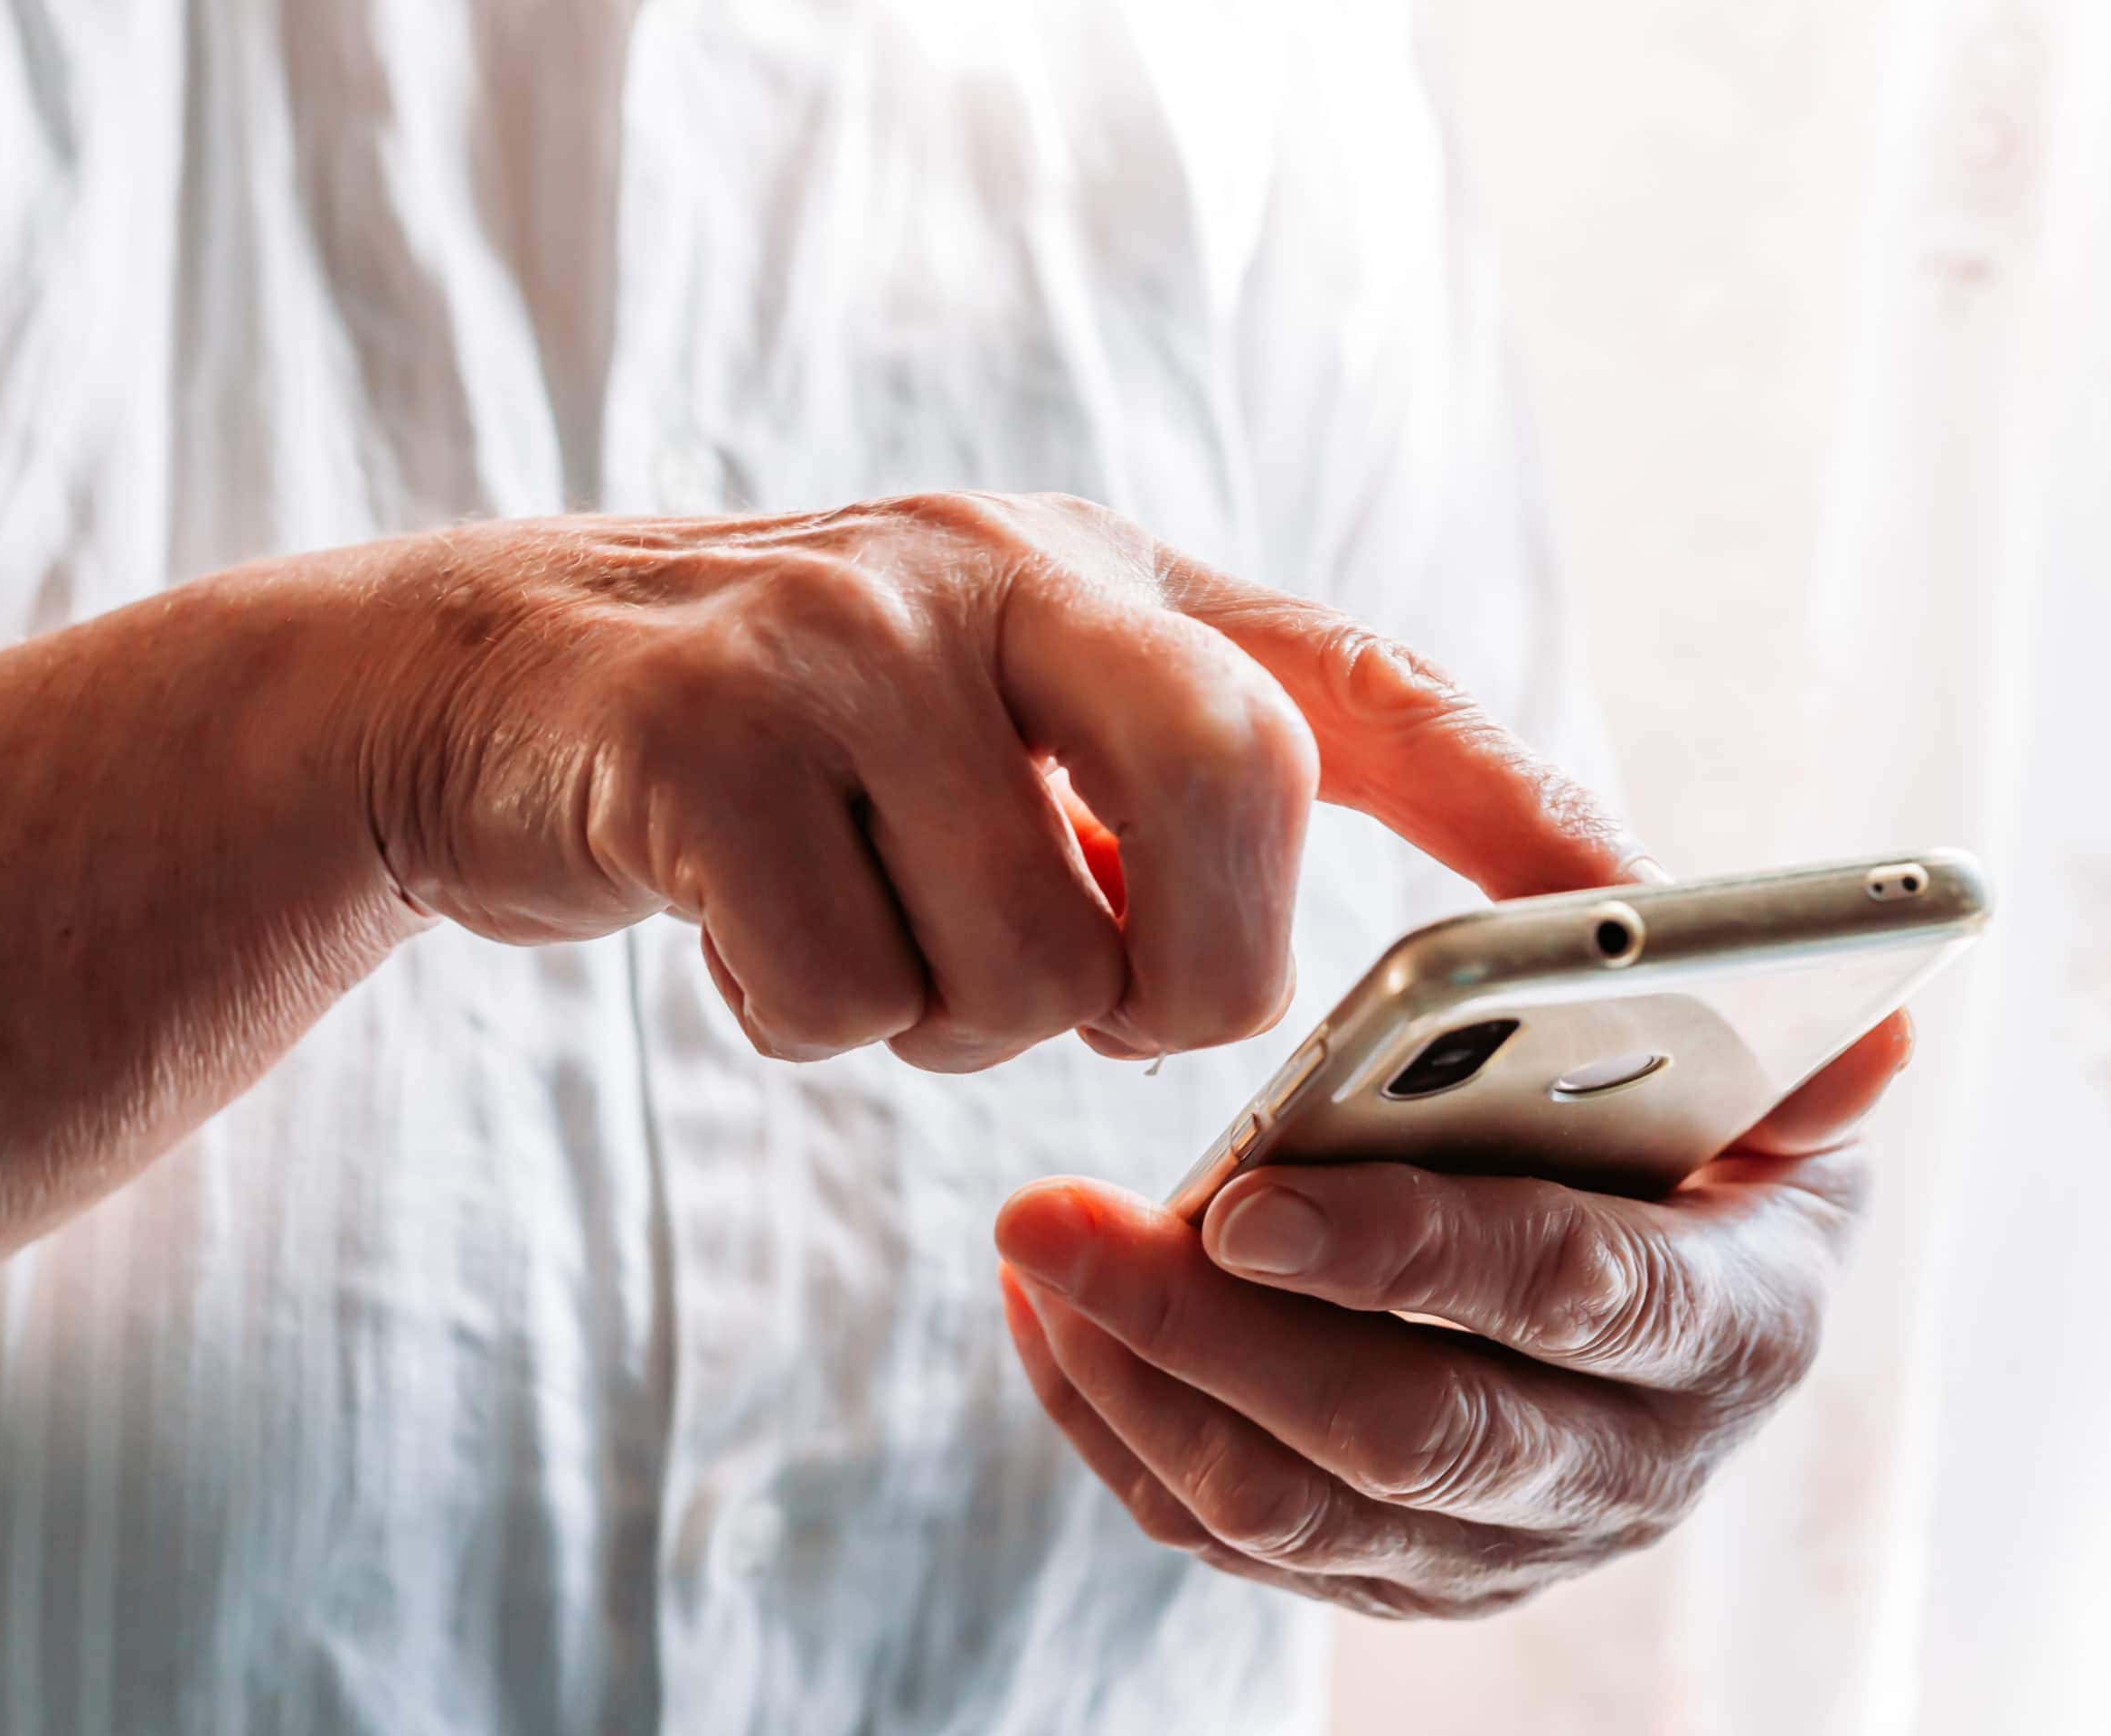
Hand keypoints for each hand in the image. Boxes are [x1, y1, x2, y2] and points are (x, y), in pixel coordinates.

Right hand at [344, 493, 1642, 1070]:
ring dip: (955, 1015)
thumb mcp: (986, 721)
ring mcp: (844, 636)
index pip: (1353, 674)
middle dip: (1193, 972)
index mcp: (1101, 578)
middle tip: (1106, 1001)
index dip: (1506, 790)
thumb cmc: (785, 750)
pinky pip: (847, 996)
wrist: (478, 695)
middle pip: (1234, 787)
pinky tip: (750, 929)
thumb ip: (1139, 793)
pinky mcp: (696, 734)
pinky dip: (814, 1021)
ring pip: (1028, 955)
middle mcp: (996, 572)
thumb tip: (1273, 972)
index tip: (1632, 907)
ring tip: (867, 926)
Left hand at [994, 1012, 1912, 1616]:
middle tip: (1057, 1224)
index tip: (1246, 1196)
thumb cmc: (1694, 1103)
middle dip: (1212, 1333)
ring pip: (1303, 1514)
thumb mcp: (1749, 1033)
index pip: (1573, 1293)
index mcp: (1738, 1311)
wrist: (1680, 1247)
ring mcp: (1518, 1538)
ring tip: (1039, 1254)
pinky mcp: (1414, 1569)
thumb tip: (1856, 1028)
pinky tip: (1053, 1324)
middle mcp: (1641, 1459)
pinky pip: (1243, 1542)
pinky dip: (1126, 1437)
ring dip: (1143, 1387)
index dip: (1410, 1252)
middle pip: (1410, 1438)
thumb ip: (1749, 995)